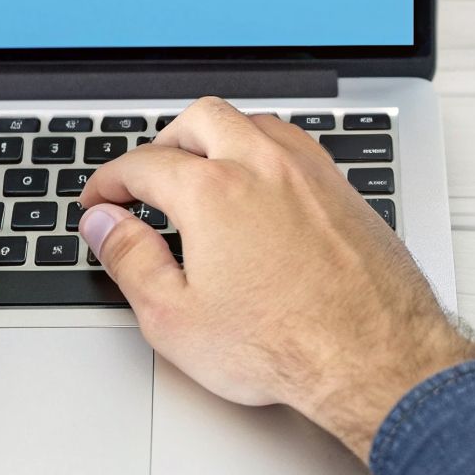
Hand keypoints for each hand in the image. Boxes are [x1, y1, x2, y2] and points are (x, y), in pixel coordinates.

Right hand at [79, 98, 474, 459]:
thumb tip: (105, 225)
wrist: (372, 355)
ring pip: (252, 122)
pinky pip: (295, 145)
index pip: (143, 164)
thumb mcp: (174, 318)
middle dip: (164, 142)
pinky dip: (264, 152)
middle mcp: (263, 165)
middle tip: (147, 178)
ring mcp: (309, 171)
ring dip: (218, 138)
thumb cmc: (283, 345)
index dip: (109, 182)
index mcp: (213, 190)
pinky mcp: (342, 188)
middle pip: (199, 119)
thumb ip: (130, 260)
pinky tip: (261, 185)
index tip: (101, 201)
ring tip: (202, 173)